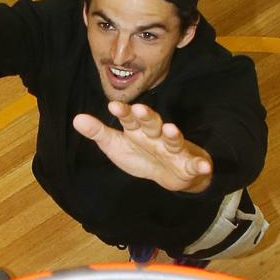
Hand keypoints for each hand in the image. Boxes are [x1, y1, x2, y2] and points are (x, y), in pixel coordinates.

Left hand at [72, 102, 212, 191]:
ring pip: (173, 140)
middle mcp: (156, 136)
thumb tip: (76, 119)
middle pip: (152, 124)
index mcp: (138, 131)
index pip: (129, 119)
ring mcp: (173, 149)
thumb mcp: (116, 145)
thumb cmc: (140, 154)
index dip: (123, 113)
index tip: (113, 105)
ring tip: (171, 128)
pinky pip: (194, 164)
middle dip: (147, 116)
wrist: (169, 174)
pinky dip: (200, 165)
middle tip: (139, 109)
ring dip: (173, 134)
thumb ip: (98, 132)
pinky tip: (204, 166)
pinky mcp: (188, 164)